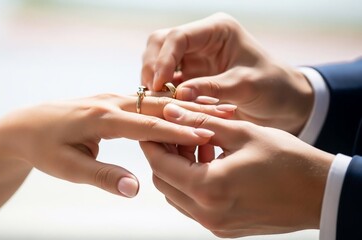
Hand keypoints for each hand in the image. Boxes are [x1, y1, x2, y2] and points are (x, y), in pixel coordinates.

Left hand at [0, 94, 233, 197]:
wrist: (26, 126)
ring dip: (186, 107)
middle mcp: (111, 103)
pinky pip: (147, 103)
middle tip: (227, 113)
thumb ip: (103, 176)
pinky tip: (188, 112)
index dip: (179, 132)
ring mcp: (113, 100)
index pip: (149, 126)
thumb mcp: (68, 167)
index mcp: (103, 118)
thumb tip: (136, 188)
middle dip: (194, 111)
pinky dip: (170, 108)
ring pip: (157, 102)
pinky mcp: (114, 103)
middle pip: (160, 106)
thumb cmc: (44, 147)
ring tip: (218, 109)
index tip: (208, 136)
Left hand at [140, 104, 333, 237]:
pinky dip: (192, 183)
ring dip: (178, 169)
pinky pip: (193, 205)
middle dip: (163, 156)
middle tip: (175, 133)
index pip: (160, 164)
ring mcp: (215, 224)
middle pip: (163, 182)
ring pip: (176, 195)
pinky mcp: (224, 228)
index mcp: (209, 188)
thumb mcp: (241, 133)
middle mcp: (207, 213)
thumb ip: (200, 122)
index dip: (151, 143)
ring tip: (197, 146)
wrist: (319, 193)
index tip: (151, 126)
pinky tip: (210, 163)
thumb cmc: (286, 159)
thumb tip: (170, 111)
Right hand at [141, 13, 312, 134]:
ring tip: (157, 102)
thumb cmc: (273, 87)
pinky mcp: (191, 75)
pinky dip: (162, 92)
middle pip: (161, 43)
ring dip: (154, 80)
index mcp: (217, 30)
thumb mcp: (246, 86)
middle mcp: (201, 40)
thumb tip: (178, 94)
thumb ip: (212, 88)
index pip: (178, 37)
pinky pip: (167, 80)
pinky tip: (163, 106)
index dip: (164, 59)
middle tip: (153, 93)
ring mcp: (194, 57)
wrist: (283, 101)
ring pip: (158, 60)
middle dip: (153, 67)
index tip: (159, 85)